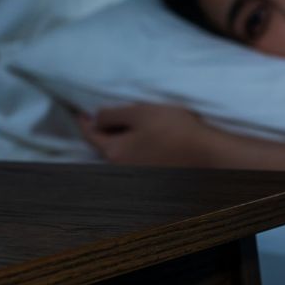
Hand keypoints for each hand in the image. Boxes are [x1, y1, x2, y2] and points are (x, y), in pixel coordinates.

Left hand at [75, 103, 213, 166]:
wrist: (204, 151)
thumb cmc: (171, 128)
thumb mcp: (139, 112)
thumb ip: (113, 115)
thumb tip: (95, 118)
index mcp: (114, 152)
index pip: (91, 135)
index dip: (84, 120)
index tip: (80, 110)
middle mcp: (121, 168)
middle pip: (105, 145)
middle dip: (102, 130)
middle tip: (103, 114)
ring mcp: (137, 173)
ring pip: (120, 152)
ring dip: (119, 138)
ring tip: (124, 123)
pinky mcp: (152, 173)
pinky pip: (134, 157)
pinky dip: (133, 146)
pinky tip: (142, 137)